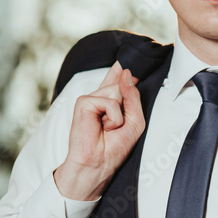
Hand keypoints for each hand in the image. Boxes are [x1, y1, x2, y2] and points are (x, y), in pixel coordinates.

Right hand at [54, 62, 144, 200]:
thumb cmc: (115, 147)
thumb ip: (133, 97)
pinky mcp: (83, 102)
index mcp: (113, 101)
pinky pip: (109, 101)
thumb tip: (126, 73)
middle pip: (123, 82)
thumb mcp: (135, 121)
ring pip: (117, 90)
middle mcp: (101, 97)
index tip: (129, 52)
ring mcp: (91, 98)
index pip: (120, 77)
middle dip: (128, 104)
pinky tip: (102, 127)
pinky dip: (112, 117)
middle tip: (116, 127)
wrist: (98, 165)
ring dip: (120, 115)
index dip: (124, 65)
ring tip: (109, 128)